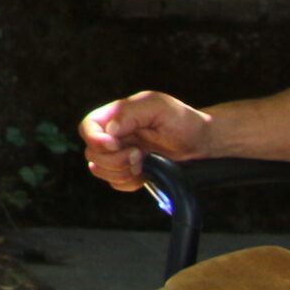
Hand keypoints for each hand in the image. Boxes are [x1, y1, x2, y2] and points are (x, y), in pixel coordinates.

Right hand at [79, 91, 213, 190]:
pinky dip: (128, 183)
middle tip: (138, 155)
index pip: (87, 127)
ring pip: (100, 170)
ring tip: (143, 163)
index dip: (95, 140)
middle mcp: (113, 136)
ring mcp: (120, 155)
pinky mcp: (129, 172)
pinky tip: (145, 173)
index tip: (114, 145)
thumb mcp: (157, 106)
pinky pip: (115, 183)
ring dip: (121, 172)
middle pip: (91, 153)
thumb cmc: (182, 120)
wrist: (202, 142)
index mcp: (115, 116)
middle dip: (114, 159)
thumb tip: (109, 130)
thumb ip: (129, 112)